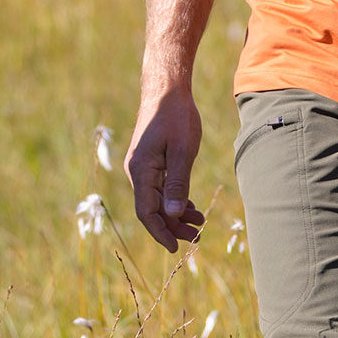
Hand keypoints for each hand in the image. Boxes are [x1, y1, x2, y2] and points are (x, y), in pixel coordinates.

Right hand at [125, 82, 205, 249]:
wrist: (167, 88)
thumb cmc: (176, 116)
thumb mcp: (182, 151)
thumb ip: (178, 183)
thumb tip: (174, 215)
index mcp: (141, 171)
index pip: (147, 212)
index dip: (161, 232)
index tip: (176, 249)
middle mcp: (137, 171)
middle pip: (152, 209)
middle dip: (173, 226)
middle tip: (197, 237)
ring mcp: (143, 166)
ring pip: (157, 200)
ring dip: (176, 214)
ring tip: (200, 223)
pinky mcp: (151, 160)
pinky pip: (160, 188)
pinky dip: (175, 199)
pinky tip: (191, 207)